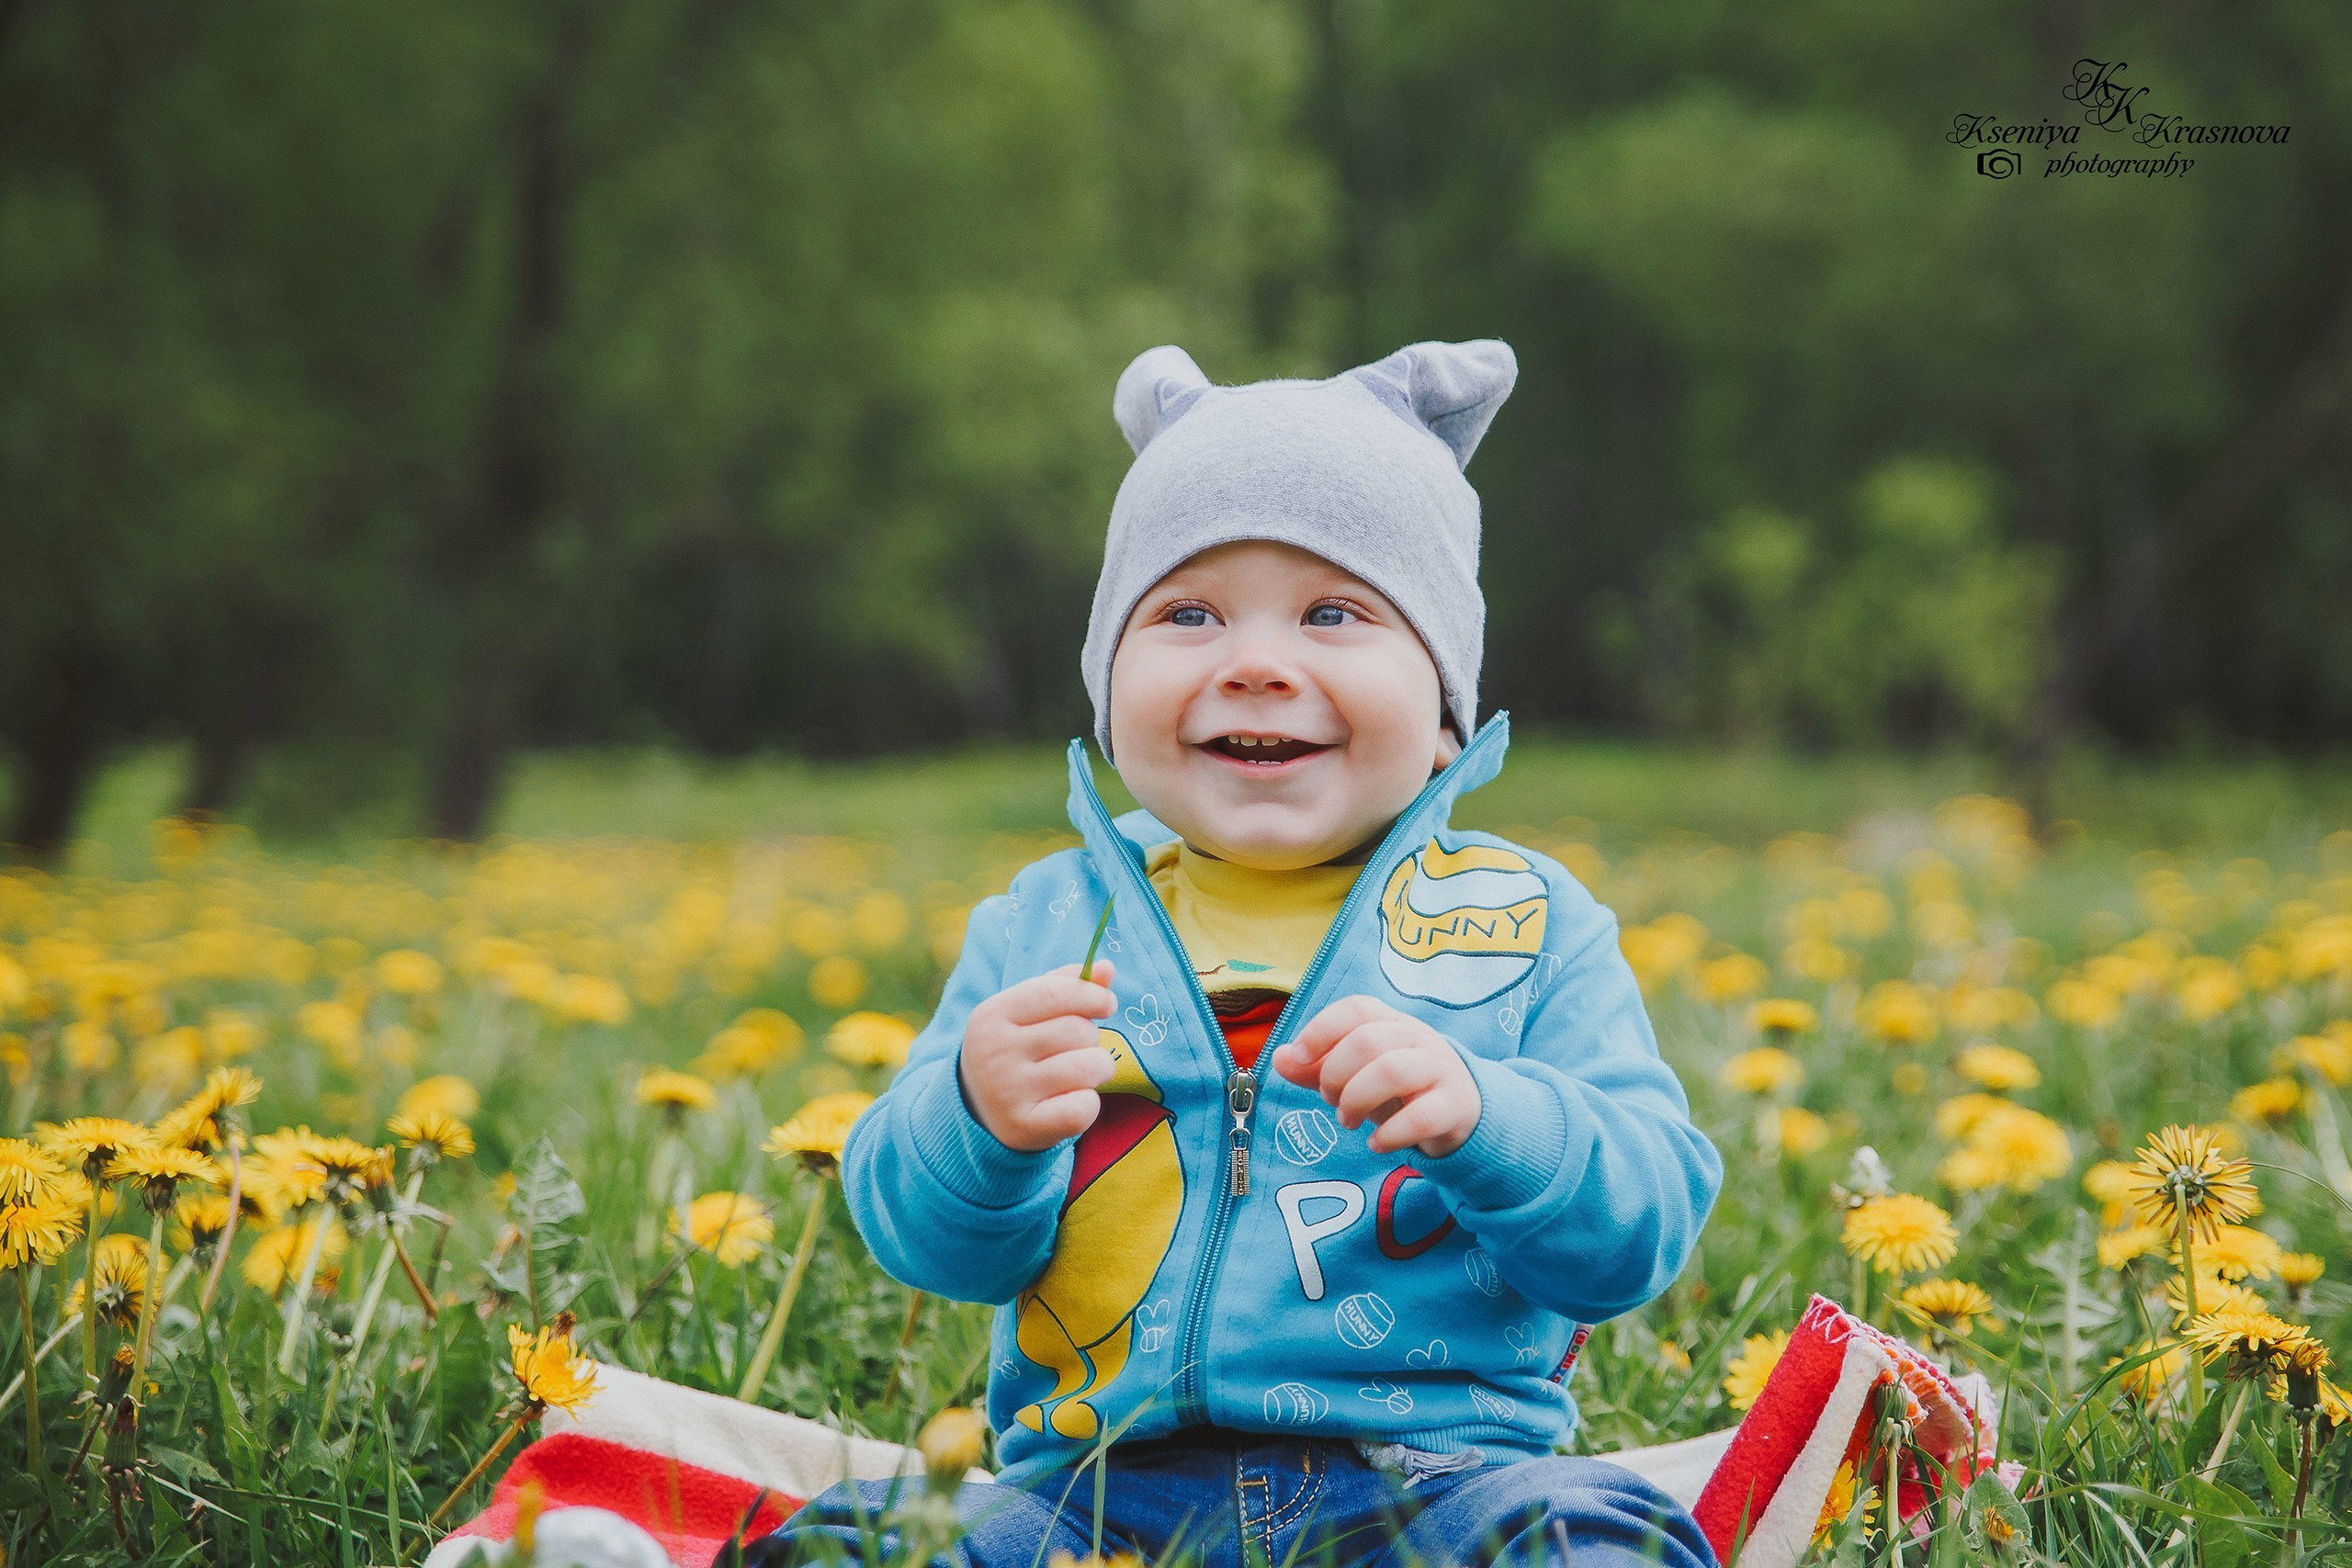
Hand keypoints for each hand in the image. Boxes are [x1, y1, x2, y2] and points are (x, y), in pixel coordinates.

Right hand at [959, 961, 1119, 1151]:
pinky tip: (1072, 1102)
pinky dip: (1089, 1105)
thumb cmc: (1015, 1048)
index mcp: (991, 1015)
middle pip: (1077, 1031)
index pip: (1055, 993)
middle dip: (1091, 1038)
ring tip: (1083, 1074)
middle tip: (1079, 1049)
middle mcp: (995, 1053)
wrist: (976, 1109)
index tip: (1107, 1003)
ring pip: (1087, 1068)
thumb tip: (1107, 968)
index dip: (1091, 995)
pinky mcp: (1024, 1127)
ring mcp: (1007, 1093)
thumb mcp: (1028, 1011)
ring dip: (1098, 1069)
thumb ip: (1066, 986)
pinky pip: (1083, 1109)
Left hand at [1270, 994, 1481, 1156]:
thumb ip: (1317, 1068)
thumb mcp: (1356, 1076)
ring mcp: (1439, 1069)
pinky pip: (1423, 1116)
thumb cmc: (1400, 1089)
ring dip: (1358, 1099)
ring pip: (1393, 1071)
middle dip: (1335, 1075)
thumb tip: (1279, 1058)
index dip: (1321, 1029)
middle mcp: (1417, 1037)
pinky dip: (1392, 1134)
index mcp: (1390, 1022)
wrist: (1461, 1113)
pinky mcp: (1455, 1106)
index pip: (1356, 1009)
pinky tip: (1377, 1145)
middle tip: (1332, 1102)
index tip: (1299, 1058)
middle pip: (1367, 1041)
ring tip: (1348, 1121)